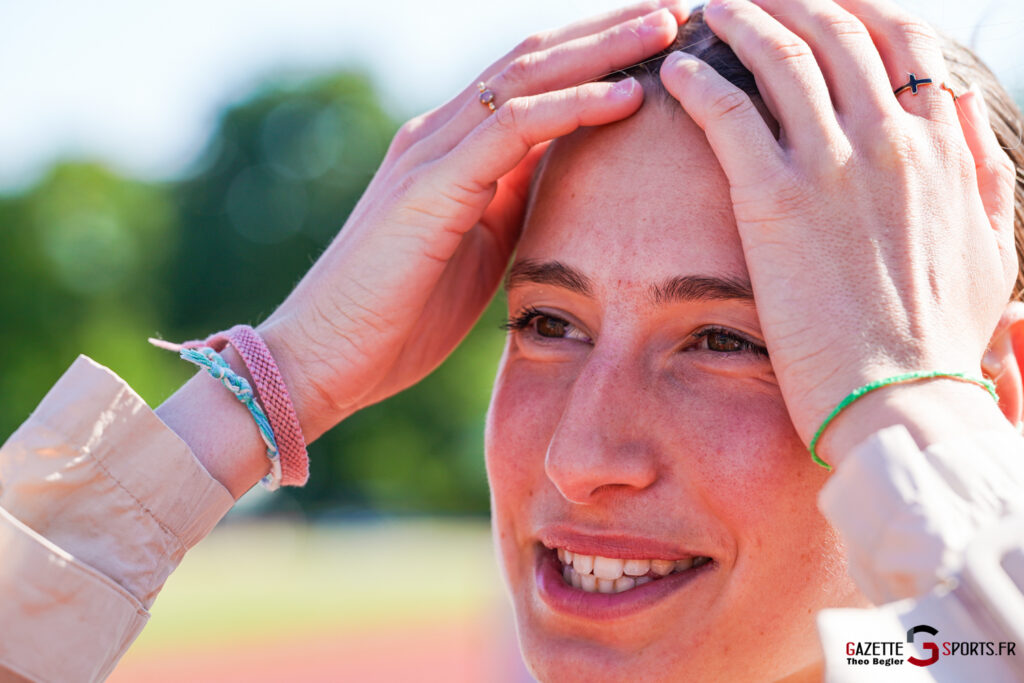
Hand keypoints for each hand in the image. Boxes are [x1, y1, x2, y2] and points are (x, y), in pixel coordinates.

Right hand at [257, 1, 686, 440]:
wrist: (322, 358)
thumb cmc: (400, 314)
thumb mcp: (479, 248)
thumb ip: (514, 204)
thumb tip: (569, 182)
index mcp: (455, 149)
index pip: (536, 79)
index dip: (601, 52)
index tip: (668, 42)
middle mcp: (440, 134)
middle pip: (537, 57)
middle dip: (611, 29)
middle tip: (681, 6)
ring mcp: (429, 154)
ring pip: (526, 76)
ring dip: (603, 48)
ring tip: (669, 26)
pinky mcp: (427, 188)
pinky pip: (509, 130)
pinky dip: (570, 108)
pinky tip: (626, 94)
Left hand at [658, 0, 1017, 459]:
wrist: (901, 399)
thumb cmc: (938, 337)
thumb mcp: (990, 245)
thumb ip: (981, 171)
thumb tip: (965, 107)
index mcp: (942, 147)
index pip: (901, 41)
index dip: (857, 10)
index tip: (822, 3)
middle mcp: (891, 141)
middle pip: (838, 32)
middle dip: (792, 0)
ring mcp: (833, 167)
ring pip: (783, 59)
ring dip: (742, 21)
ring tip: (711, 9)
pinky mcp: (775, 201)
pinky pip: (729, 112)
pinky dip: (701, 80)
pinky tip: (677, 70)